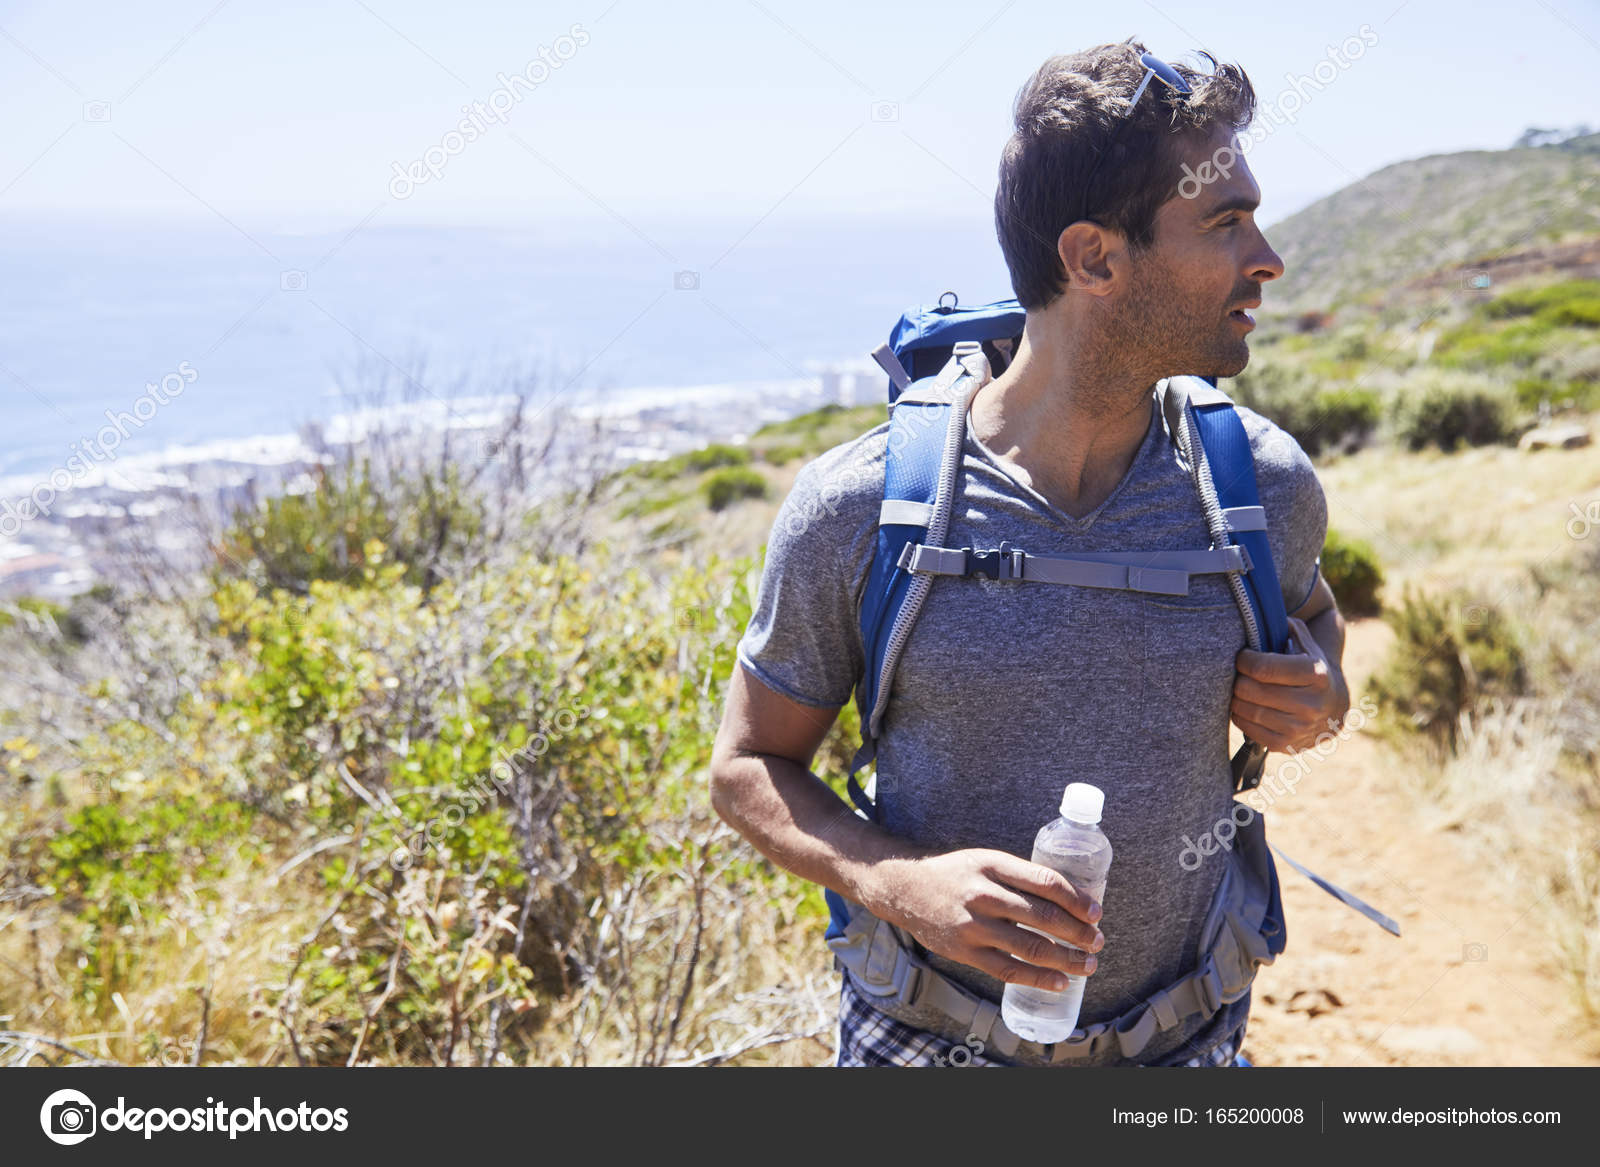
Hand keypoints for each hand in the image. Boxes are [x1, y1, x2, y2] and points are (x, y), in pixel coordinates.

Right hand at [862, 848, 1103, 990]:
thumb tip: (1069, 899)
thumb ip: (1021, 877)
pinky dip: (1039, 978)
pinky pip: (1009, 969)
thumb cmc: (956, 874)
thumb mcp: (987, 861)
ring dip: (1066, 959)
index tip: (1097, 912)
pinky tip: (1060, 982)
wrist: (906, 889)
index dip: (1077, 900)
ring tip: (1087, 964)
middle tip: (1098, 941)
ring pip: (1031, 947)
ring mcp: (974, 926)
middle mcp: (985, 894)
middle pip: (1044, 917)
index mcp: (994, 866)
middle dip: (1079, 933)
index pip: (1046, 882)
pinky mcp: (966, 952)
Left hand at [1232, 614, 1350, 752]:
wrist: (1334, 709)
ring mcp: (1300, 728)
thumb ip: (1289, 629)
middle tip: (1237, 674)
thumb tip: (1268, 615)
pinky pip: (1248, 730)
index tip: (1242, 657)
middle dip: (1238, 679)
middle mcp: (1311, 704)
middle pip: (1251, 690)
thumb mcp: (1308, 646)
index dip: (1244, 660)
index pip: (1263, 668)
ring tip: (1239, 688)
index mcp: (1316, 674)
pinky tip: (1245, 706)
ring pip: (1247, 710)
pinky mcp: (1287, 745)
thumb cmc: (1311, 669)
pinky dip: (1240, 716)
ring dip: (1236, 698)